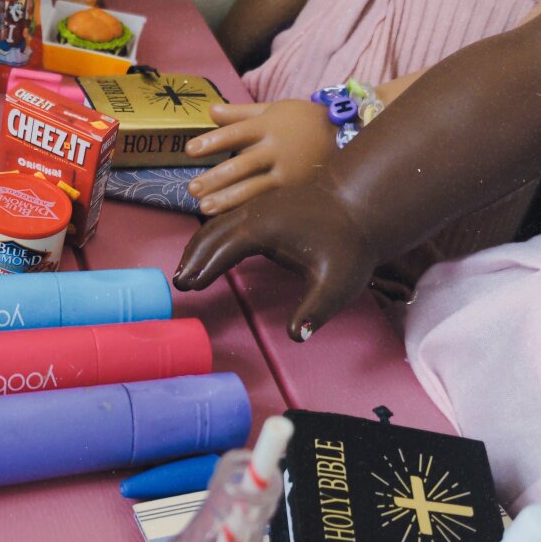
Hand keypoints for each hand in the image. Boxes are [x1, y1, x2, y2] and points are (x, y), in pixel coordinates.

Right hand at [173, 177, 375, 339]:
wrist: (363, 205)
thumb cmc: (350, 244)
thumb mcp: (338, 283)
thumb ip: (316, 310)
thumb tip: (298, 336)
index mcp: (265, 227)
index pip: (223, 248)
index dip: (204, 268)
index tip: (189, 286)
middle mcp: (255, 212)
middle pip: (212, 234)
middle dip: (193, 258)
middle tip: (178, 284)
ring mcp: (259, 207)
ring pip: (218, 225)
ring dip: (199, 247)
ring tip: (186, 272)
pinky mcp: (265, 208)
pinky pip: (229, 222)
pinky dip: (213, 239)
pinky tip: (211, 255)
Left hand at [186, 100, 335, 214]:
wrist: (345, 134)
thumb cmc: (302, 121)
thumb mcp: (272, 111)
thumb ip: (239, 113)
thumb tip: (209, 111)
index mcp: (268, 126)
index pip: (236, 133)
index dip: (213, 142)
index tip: (189, 150)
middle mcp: (277, 149)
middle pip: (242, 164)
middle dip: (215, 178)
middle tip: (191, 188)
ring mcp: (288, 172)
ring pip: (254, 188)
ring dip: (228, 199)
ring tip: (204, 208)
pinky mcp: (296, 190)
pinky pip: (269, 201)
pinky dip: (248, 210)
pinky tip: (231, 218)